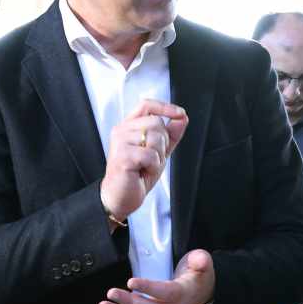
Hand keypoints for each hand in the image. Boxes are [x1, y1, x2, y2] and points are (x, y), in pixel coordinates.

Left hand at [100, 249, 214, 303]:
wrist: (201, 294)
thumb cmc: (197, 277)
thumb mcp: (203, 264)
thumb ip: (201, 261)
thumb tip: (201, 260)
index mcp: (182, 294)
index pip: (165, 293)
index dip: (148, 288)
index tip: (131, 282)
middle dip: (129, 303)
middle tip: (112, 293)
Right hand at [101, 99, 187, 221]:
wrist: (121, 198)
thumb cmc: (136, 175)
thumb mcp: (158, 152)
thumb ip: (170, 135)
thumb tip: (182, 118)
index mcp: (129, 127)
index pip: (146, 105)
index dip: (165, 107)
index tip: (179, 113)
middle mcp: (122, 131)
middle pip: (156, 122)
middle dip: (162, 143)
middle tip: (151, 159)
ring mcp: (120, 142)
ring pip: (155, 138)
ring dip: (157, 157)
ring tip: (146, 166)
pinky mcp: (123, 156)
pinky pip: (150, 155)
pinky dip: (153, 167)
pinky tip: (142, 172)